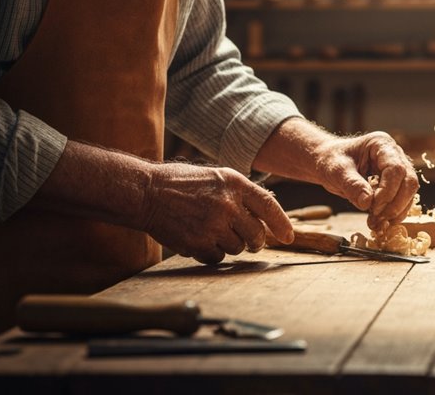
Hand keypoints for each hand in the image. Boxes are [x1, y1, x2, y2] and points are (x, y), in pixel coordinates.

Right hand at [138, 162, 293, 263]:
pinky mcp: (198, 242)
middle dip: (255, 242)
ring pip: (237, 248)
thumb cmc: (180, 184)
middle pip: (256, 234)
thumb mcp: (215, 177)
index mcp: (234, 183)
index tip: (288, 237)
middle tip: (249, 242)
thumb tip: (262, 215)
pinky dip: (211, 254)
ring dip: (229, 246)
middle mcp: (227, 204)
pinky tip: (200, 241)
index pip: (268, 205)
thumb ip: (238, 194)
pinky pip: (217, 257)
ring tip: (212, 233)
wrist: (146, 193)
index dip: (281, 223)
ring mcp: (213, 224)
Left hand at [308, 131, 418, 230]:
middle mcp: (395, 155)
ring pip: (409, 193)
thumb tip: (367, 202)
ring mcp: (398, 169)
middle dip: (395, 204)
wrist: (329, 163)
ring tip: (377, 223)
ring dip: (396, 212)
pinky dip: (394, 214)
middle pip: (409, 181)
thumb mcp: (337, 171)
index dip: (387, 191)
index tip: (373, 208)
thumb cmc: (332, 161)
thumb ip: (352, 184)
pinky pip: (403, 200)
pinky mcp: (396, 184)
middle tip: (377, 219)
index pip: (396, 169)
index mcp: (381, 144)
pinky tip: (379, 222)